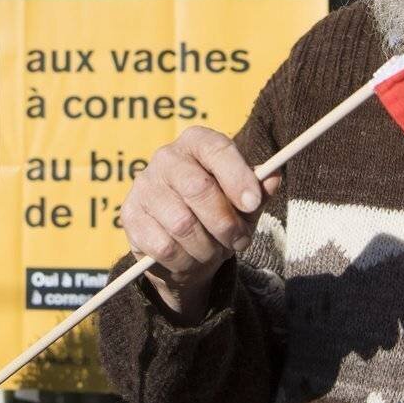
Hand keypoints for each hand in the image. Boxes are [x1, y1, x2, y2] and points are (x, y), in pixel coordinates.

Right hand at [120, 126, 280, 323]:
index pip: (217, 149)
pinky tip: (190, 258)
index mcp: (197, 142)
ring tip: (214, 250)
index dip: (237, 176)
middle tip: (240, 240)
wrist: (183, 250)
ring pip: (181, 223)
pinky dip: (185, 260)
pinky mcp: (130, 216)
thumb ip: (259, 191)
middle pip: (198, 188)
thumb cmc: (219, 215)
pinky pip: (163, 246)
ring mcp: (144, 186)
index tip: (252, 203)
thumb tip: (273, 178)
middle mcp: (166, 157)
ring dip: (206, 246)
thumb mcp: (244, 203)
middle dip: (225, 222)